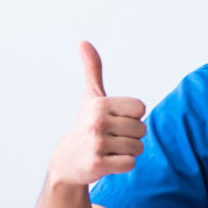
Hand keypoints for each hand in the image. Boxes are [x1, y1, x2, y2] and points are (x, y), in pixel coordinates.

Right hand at [46, 41, 147, 187]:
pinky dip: (122, 166)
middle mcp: (97, 122)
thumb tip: (83, 41)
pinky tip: (106, 162)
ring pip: (138, 148)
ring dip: (127, 152)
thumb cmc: (84, 127)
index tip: (114, 121)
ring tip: (108, 151)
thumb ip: (93, 70)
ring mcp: (96, 144)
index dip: (132, 117)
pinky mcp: (97, 165)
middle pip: (141, 130)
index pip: (140, 109)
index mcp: (100, 104)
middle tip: (110, 139)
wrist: (66, 164)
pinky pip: (130, 164)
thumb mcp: (90, 97)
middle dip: (130, 137)